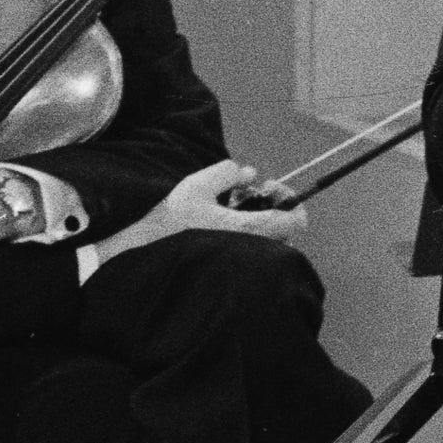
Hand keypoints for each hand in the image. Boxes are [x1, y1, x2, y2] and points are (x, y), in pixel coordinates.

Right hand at [112, 150, 309, 263]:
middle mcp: (252, 252)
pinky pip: (250, 251)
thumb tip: (250, 174)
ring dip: (254, 220)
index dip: (288, 198)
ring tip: (226, 208)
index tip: (267, 187)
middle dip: (267, 206)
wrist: (146, 255)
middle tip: (242, 195)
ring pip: (266, 241)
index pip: (296, 220)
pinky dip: (242, 234)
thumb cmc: (171, 222)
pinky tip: (217, 225)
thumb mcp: (197, 185)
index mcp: (249, 230)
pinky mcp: (231, 270)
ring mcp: (243, 263)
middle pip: (283, 230)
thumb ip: (228, 173)